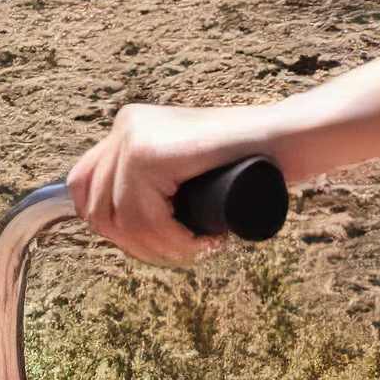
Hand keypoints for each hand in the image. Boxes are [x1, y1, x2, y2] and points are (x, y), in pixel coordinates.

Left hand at [66, 102, 292, 266]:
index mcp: (129, 130)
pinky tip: (201, 242)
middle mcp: (127, 127)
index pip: (86, 191)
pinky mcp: (155, 151)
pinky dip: (169, 241)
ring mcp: (137, 136)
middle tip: (185, 252)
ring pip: (120, 218)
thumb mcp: (190, 169)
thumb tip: (121, 228)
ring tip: (198, 249)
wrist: (292, 138)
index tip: (158, 244)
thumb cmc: (254, 162)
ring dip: (159, 248)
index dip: (117, 231)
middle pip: (97, 208)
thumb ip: (159, 182)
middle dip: (138, 246)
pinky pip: (143, 216)